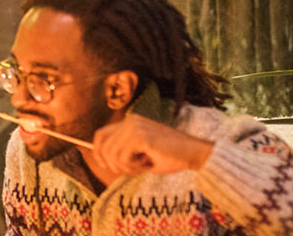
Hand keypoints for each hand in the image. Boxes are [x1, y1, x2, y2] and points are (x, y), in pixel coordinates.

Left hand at [92, 113, 213, 175]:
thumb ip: (123, 154)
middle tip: (130, 171)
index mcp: (130, 122)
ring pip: (111, 154)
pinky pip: (122, 157)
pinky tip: (145, 165)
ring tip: (140, 168)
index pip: (100, 135)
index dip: (98, 152)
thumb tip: (103, 161)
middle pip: (102, 146)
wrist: (194, 154)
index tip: (106, 166)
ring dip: (124, 168)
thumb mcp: (141, 154)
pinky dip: (131, 167)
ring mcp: (134, 127)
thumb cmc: (170, 157)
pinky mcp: (140, 136)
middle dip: (112, 165)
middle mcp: (130, 121)